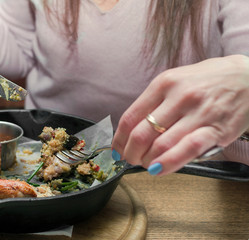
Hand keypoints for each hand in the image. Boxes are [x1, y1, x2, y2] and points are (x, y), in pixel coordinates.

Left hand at [112, 55, 248, 174]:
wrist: (247, 77)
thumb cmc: (206, 81)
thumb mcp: (175, 81)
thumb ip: (154, 102)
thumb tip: (132, 130)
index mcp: (163, 83)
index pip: (130, 117)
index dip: (119, 139)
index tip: (117, 149)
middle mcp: (178, 97)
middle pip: (142, 133)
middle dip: (131, 153)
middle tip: (130, 160)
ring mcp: (197, 113)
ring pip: (161, 144)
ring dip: (147, 161)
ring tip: (146, 164)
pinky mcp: (216, 129)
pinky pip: (187, 150)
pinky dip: (168, 163)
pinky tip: (158, 170)